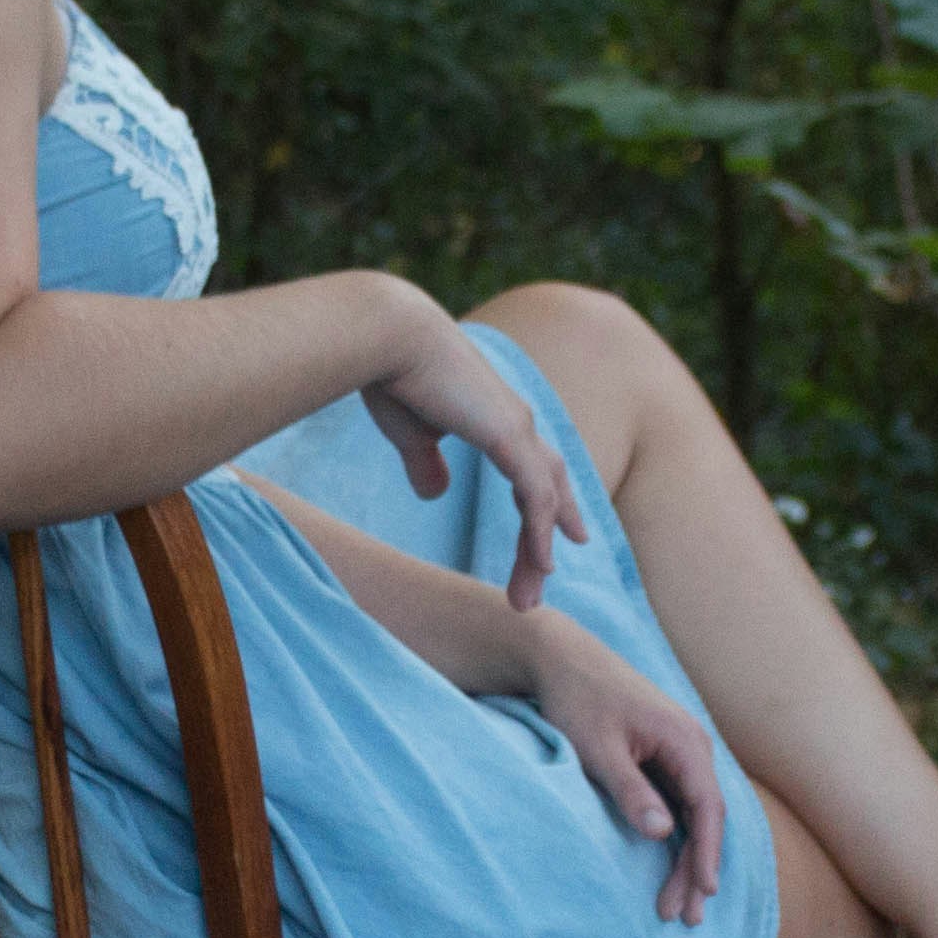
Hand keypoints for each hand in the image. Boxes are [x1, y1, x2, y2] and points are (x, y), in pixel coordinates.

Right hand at [353, 289, 586, 610]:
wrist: (390, 338)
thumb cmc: (393, 376)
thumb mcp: (413, 432)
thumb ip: (426, 462)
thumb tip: (435, 493)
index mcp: (497, 420)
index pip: (532, 473)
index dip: (543, 510)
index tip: (547, 549)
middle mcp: (517, 424)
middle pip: (546, 493)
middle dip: (546, 540)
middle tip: (539, 586)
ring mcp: (518, 429)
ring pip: (545, 502)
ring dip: (537, 553)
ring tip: (527, 600)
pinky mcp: (509, 436)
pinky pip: (537, 496)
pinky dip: (540, 532)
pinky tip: (541, 564)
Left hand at [521, 613, 730, 923]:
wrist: (560, 658)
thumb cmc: (576, 701)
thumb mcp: (597, 749)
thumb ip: (630, 791)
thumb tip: (663, 834)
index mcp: (684, 740)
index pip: (707, 807)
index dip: (707, 853)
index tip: (702, 892)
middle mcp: (692, 746)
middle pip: (705, 818)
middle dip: (696, 869)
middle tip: (685, 919)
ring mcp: (679, 752)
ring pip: (693, 816)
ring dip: (686, 859)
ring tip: (677, 907)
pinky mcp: (661, 757)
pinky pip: (678, 806)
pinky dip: (675, 840)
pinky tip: (669, 871)